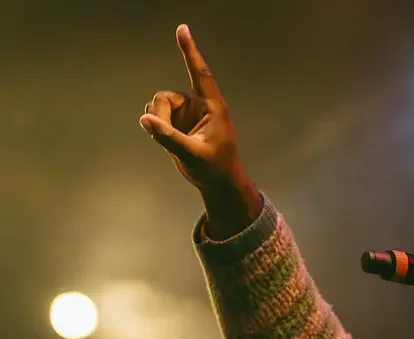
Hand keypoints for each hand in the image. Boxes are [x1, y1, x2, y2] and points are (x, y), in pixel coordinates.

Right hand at [139, 24, 261, 238]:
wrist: (218, 183)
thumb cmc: (215, 168)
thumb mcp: (193, 154)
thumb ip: (169, 137)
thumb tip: (145, 119)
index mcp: (212, 106)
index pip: (200, 73)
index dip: (190, 51)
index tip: (182, 29)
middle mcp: (198, 105)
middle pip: (165, 97)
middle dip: (159, 115)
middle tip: (161, 134)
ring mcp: (186, 113)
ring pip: (157, 105)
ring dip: (157, 122)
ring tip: (170, 142)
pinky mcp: (176, 122)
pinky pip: (155, 116)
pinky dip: (155, 127)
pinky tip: (165, 140)